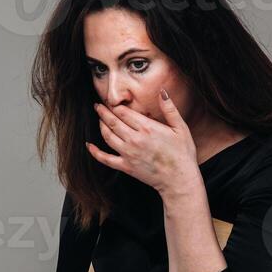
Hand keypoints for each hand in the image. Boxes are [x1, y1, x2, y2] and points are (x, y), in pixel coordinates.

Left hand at [85, 89, 200, 195]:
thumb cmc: (183, 154)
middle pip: (112, 122)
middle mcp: (134, 139)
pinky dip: (95, 152)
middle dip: (103, 112)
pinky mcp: (126, 166)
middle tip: (98, 106)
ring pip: (107, 136)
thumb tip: (162, 92)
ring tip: (99, 119)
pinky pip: (106, 158)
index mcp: (147, 127)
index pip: (123, 112)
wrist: (180, 179)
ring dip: (101, 126)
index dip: (115, 105)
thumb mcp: (181, 128)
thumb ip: (170, 109)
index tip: (111, 101)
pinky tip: (89, 146)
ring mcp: (128, 153)